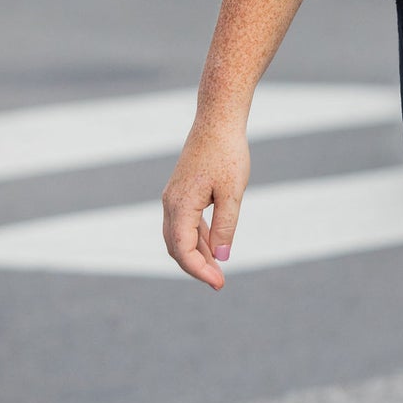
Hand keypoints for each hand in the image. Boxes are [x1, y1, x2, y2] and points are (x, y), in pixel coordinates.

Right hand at [162, 118, 250, 288]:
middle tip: (219, 282)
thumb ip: (226, 226)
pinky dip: (197, 237)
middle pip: (176, 247)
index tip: (219, 283)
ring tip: (219, 269)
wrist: (217, 120)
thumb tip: (223, 257)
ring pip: (179, 236)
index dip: (199, 270)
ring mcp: (173, 197)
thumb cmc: (227, 153)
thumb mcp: (232, 192)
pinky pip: (184, 223)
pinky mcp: (181, 192)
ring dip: (197, 254)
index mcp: (180, 205)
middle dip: (196, 267)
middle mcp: (170, 203)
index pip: (183, 250)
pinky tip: (214, 246)